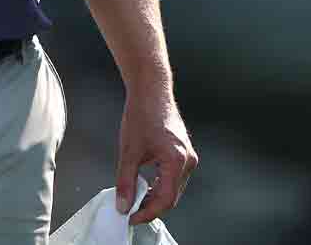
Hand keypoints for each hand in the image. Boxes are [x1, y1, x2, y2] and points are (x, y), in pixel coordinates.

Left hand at [115, 85, 197, 224]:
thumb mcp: (128, 151)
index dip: (148, 213)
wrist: (151, 91)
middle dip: (151, 206)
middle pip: (172, 195)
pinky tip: (145, 185)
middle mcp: (188, 161)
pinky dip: (160, 184)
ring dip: (155, 196)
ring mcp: (188, 156)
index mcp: (177, 161)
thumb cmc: (141, 115)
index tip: (131, 218)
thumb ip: (125, 180)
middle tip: (130, 211)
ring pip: (173, 187)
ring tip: (134, 199)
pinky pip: (174, 176)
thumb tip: (122, 204)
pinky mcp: (184, 152)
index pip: (166, 199)